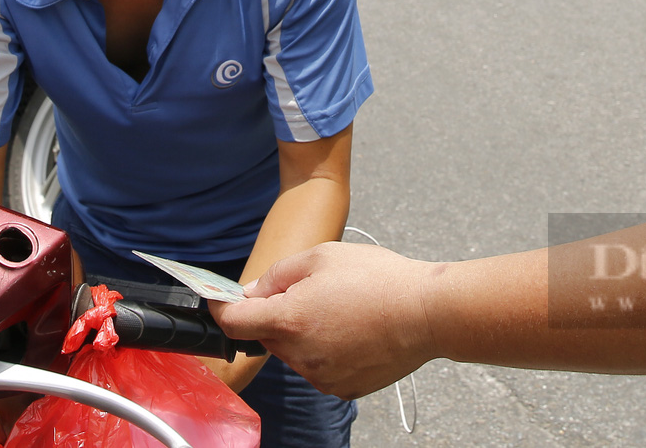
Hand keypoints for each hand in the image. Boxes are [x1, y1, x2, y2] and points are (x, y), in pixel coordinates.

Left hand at [215, 242, 440, 399]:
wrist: (427, 312)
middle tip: (311, 291)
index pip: (234, 321)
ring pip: (293, 352)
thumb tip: (250, 292)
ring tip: (340, 309)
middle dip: (277, 314)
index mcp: (290, 320)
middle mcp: (300, 355)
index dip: (221, 308)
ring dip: (302, 333)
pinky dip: (325, 350)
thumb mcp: (321, 256)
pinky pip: (318, 367)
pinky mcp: (342, 388)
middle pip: (267, 335)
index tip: (218, 300)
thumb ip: (277, 275)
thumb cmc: (377, 278)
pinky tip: (352, 330)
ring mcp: (321, 377)